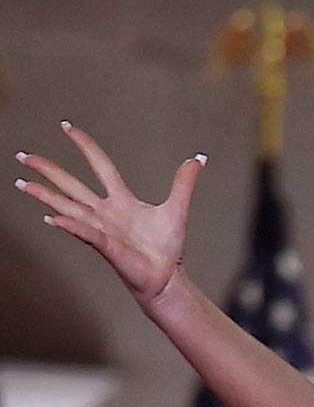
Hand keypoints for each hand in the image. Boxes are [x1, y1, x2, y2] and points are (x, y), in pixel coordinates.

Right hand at [16, 122, 205, 306]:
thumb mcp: (178, 209)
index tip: (68, 127)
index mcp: (121, 200)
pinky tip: (51, 219)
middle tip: (24, 156)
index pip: (100, 166)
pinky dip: (70, 226)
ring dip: (45, 196)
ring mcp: (102, 229)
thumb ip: (184, 183)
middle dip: (49, 171)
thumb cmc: (167, 248)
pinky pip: (86, 233)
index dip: (85, 146)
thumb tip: (198, 159)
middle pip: (72, 185)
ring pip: (68, 208)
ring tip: (22, 184)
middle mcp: (106, 212)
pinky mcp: (106, 246)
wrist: (167, 278)